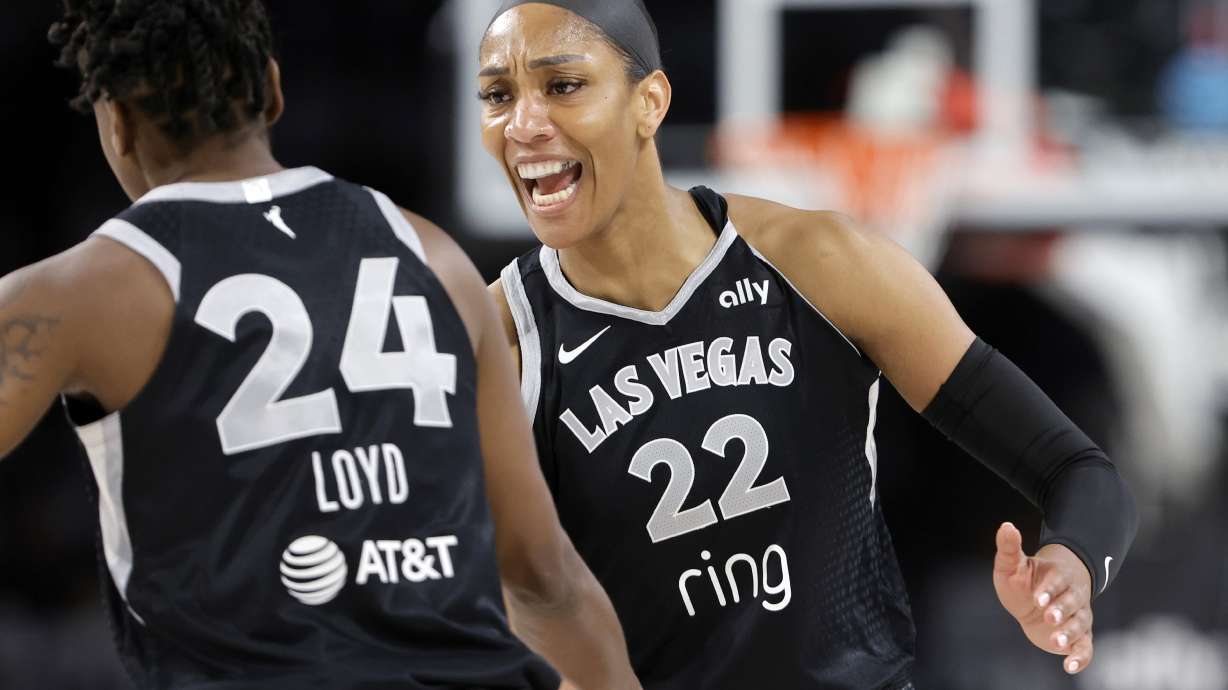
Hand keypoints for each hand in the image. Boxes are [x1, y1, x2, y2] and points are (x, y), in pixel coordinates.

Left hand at [993, 522, 1094, 674]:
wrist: (1034, 601)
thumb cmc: (1024, 580)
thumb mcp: (1012, 565)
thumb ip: (1010, 547)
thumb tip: (1006, 525)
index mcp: (1057, 577)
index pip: (1058, 581)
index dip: (1049, 589)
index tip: (1037, 597)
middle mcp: (1072, 597)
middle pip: (1073, 602)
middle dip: (1062, 610)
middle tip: (1049, 617)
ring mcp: (1077, 617)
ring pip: (1080, 625)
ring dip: (1070, 633)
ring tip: (1056, 643)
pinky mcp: (1078, 637)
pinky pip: (1085, 648)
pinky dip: (1081, 657)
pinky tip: (1070, 667)